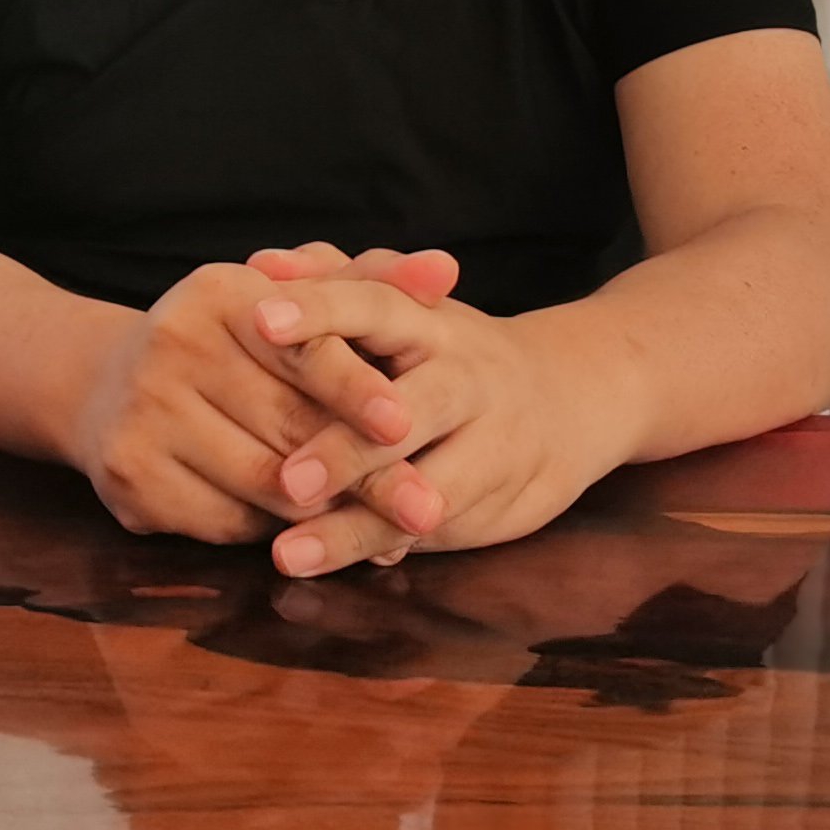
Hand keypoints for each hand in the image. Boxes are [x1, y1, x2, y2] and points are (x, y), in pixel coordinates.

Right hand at [59, 255, 440, 544]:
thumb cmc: (231, 341)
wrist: (107, 384)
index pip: (301, 347)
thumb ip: (372, 284)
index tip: (405, 423)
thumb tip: (447, 269)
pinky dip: (273, 530)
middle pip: (288, 425)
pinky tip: (300, 528)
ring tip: (382, 526)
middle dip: (366, 472)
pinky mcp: (130, 479)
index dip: (355, 389)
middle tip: (425, 507)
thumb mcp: (293, 300)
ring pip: (263, 483)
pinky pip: (227, 522)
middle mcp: (172, 345)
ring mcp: (142, 414)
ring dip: (327, 509)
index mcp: (218, 293)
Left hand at [239, 272, 639, 574]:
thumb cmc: (449, 349)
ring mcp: (487, 443)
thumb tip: (261, 266)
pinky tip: (327, 564)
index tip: (260, 321)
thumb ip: (332, 282)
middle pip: (411, 408)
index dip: (319, 309)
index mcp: (430, 319)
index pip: (373, 302)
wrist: (569, 398)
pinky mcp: (494, 500)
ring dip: (357, 524)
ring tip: (291, 552)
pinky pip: (432, 529)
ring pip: (423, 489)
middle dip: (350, 448)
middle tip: (290, 480)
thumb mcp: (405, 305)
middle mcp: (464, 377)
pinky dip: (381, 546)